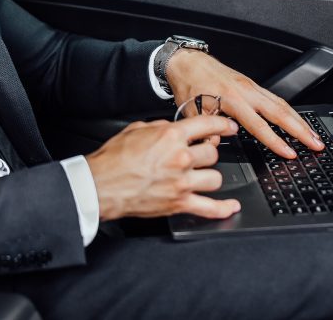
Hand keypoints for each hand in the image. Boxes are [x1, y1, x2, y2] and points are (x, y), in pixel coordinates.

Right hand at [85, 115, 240, 220]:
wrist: (101, 184)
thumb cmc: (114, 158)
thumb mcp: (136, 129)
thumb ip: (160, 127)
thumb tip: (172, 128)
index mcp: (170, 136)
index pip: (207, 125)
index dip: (223, 124)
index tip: (229, 127)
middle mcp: (180, 158)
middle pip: (213, 153)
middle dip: (207, 153)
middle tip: (198, 155)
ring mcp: (182, 182)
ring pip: (215, 178)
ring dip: (209, 176)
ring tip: (200, 175)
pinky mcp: (179, 203)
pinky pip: (210, 208)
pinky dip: (223, 209)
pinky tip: (230, 206)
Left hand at [166, 50, 323, 158]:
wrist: (187, 62)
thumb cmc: (188, 84)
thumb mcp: (191, 111)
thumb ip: (206, 130)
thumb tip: (215, 146)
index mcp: (231, 99)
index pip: (259, 125)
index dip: (276, 141)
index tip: (290, 153)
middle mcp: (246, 91)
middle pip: (281, 113)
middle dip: (301, 130)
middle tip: (317, 144)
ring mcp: (251, 87)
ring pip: (282, 104)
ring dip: (300, 121)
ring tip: (314, 135)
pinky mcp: (251, 84)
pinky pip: (275, 98)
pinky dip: (289, 110)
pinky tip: (296, 120)